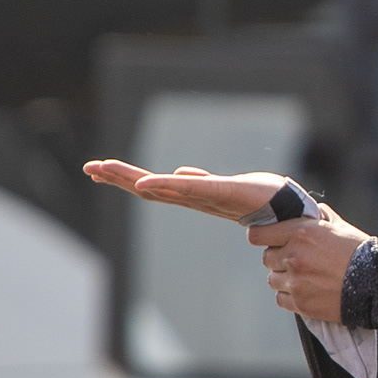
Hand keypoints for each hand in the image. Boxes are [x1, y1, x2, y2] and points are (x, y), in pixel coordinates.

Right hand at [84, 160, 309, 221]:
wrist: (287, 210)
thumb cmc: (258, 199)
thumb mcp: (223, 188)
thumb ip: (199, 182)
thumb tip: (179, 174)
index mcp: (191, 196)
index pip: (151, 186)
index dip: (124, 178)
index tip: (98, 169)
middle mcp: (193, 199)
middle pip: (147, 187)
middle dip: (118, 177)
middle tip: (90, 167)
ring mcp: (205, 197)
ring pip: (160, 188)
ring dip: (130, 178)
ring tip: (104, 168)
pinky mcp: (222, 193)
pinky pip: (189, 190)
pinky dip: (166, 186)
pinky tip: (145, 183)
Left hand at [252, 214, 368, 323]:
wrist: (377, 285)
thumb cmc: (361, 253)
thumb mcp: (341, 227)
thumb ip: (321, 218)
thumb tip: (313, 211)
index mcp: (300, 233)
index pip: (258, 235)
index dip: (262, 237)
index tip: (268, 240)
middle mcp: (293, 256)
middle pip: (267, 258)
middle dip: (278, 258)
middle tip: (296, 260)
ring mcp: (295, 282)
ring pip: (273, 280)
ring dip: (284, 278)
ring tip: (305, 277)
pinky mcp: (300, 304)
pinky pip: (281, 299)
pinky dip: (290, 296)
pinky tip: (307, 291)